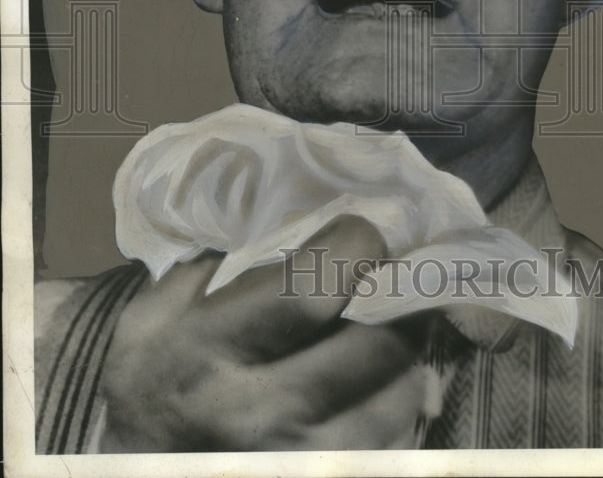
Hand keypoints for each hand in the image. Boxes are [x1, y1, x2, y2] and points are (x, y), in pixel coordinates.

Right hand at [99, 218, 431, 450]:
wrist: (134, 474)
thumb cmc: (153, 379)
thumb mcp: (159, 310)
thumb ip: (223, 261)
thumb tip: (306, 213)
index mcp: (207, 354)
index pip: (311, 293)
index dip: (355, 249)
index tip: (361, 231)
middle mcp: (259, 417)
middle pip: (377, 343)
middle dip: (398, 295)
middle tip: (393, 269)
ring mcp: (301, 462)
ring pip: (401, 391)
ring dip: (404, 347)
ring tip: (385, 322)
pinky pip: (398, 433)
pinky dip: (395, 395)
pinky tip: (372, 375)